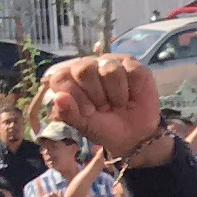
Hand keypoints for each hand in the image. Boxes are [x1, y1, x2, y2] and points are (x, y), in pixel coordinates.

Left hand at [40, 53, 166, 158]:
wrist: (137, 134)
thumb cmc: (106, 127)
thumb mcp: (84, 126)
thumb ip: (68, 113)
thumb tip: (59, 98)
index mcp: (70, 79)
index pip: (61, 77)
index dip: (74, 96)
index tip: (88, 112)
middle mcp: (88, 66)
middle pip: (84, 69)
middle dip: (97, 95)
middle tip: (104, 107)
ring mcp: (110, 62)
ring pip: (110, 70)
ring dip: (117, 94)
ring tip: (119, 103)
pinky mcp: (131, 64)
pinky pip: (132, 70)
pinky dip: (134, 89)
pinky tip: (133, 95)